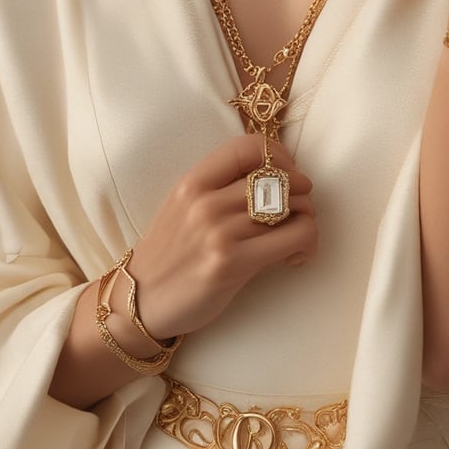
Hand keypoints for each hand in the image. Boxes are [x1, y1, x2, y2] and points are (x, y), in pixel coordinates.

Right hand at [124, 134, 316, 340]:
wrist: (140, 301)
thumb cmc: (170, 255)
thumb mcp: (184, 208)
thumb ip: (222, 189)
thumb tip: (279, 178)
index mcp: (193, 181)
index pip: (250, 146)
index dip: (281, 156)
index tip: (288, 176)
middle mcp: (205, 201)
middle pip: (280, 177)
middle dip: (302, 194)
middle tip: (296, 215)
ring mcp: (218, 231)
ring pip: (293, 206)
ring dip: (307, 222)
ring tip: (296, 240)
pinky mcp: (232, 263)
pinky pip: (295, 236)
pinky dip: (307, 243)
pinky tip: (294, 257)